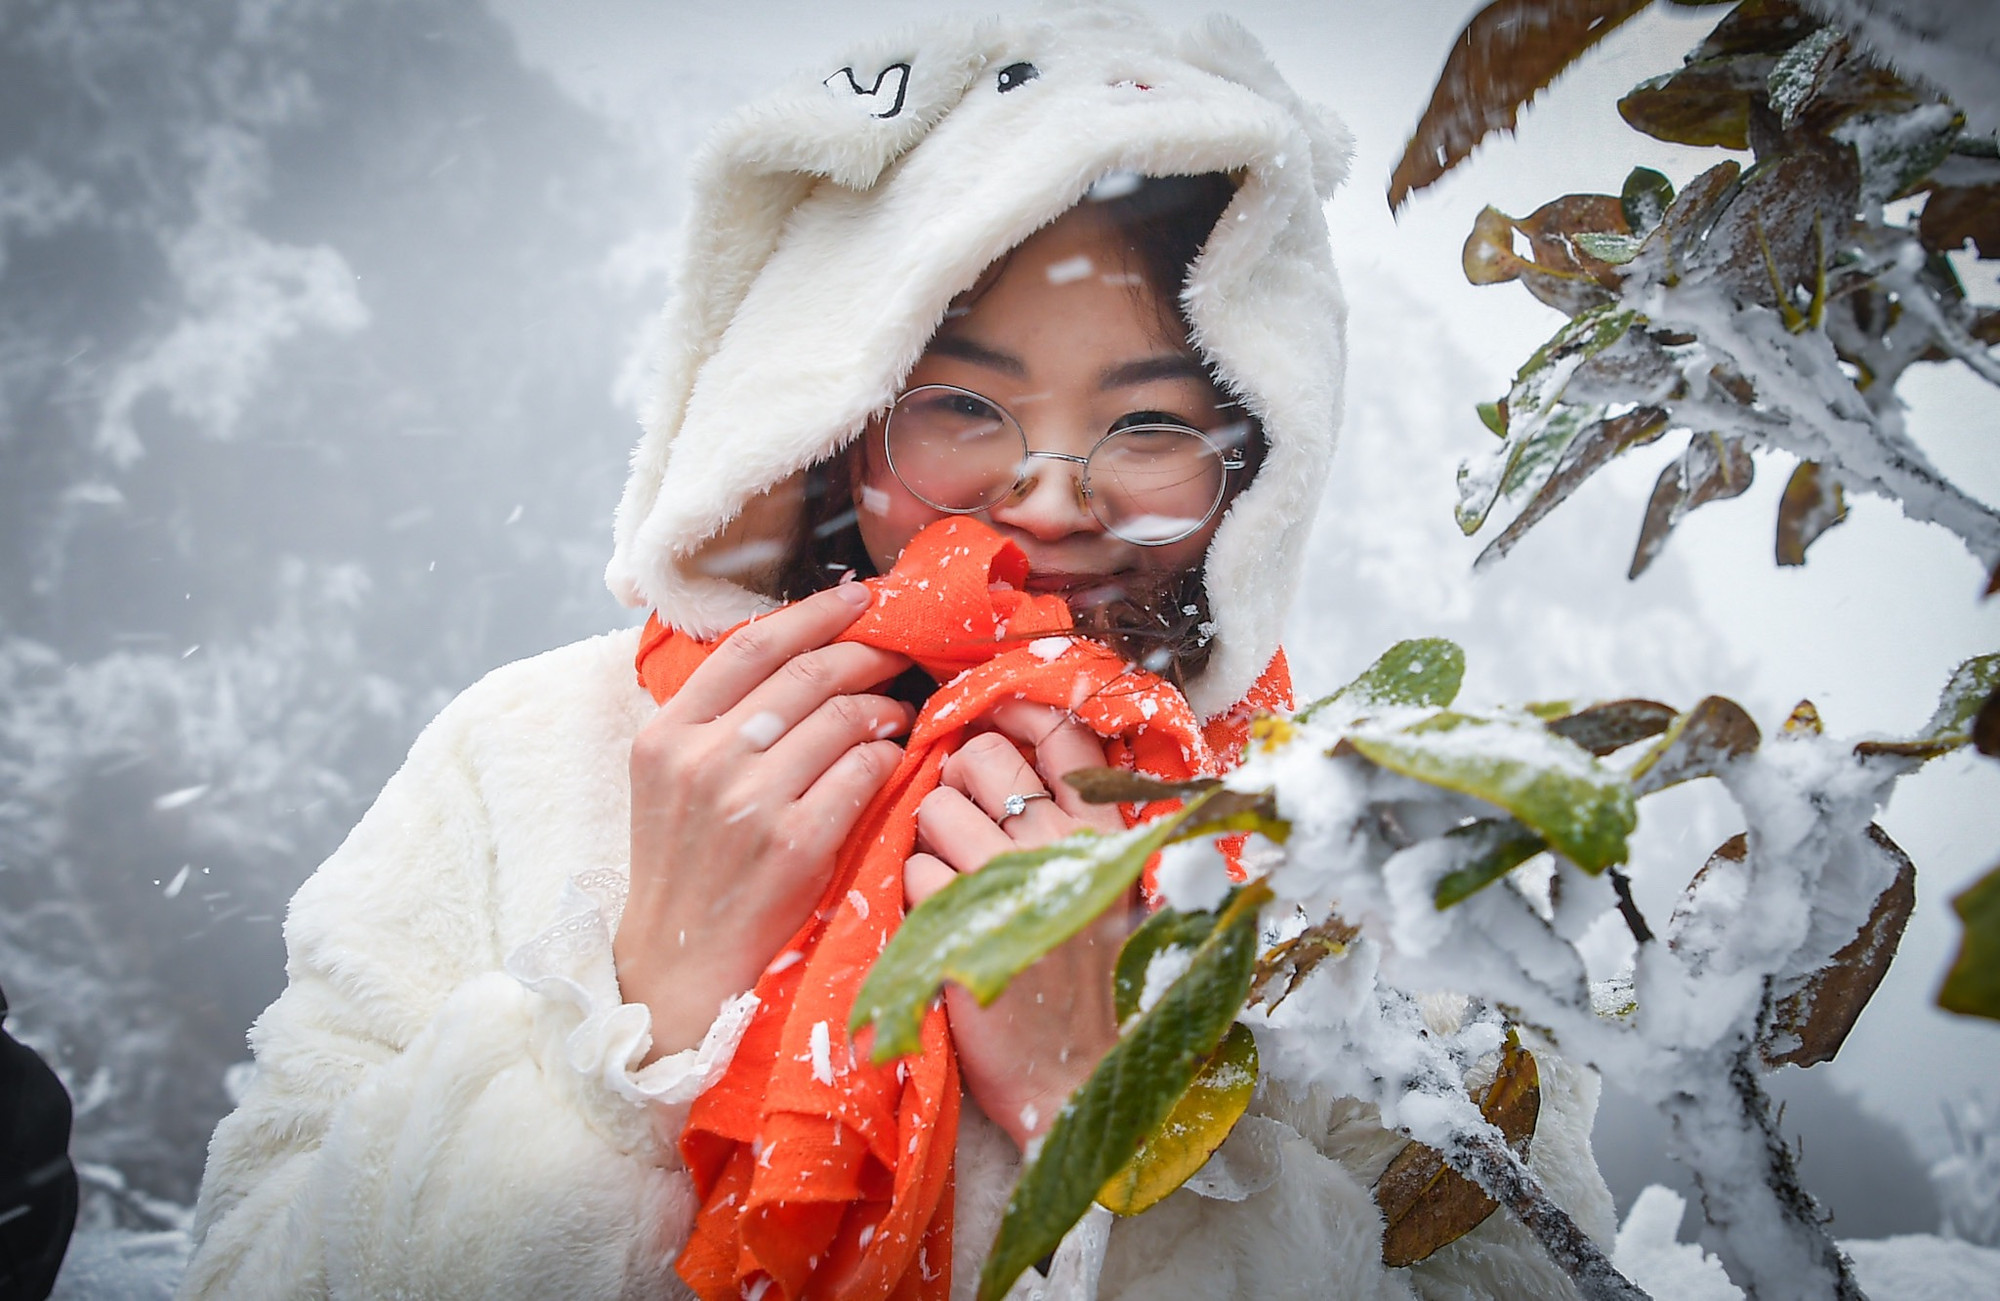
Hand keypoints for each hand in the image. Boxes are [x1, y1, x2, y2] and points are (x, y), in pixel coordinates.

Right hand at [617, 583, 912, 1059]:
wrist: (677, 965)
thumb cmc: (684, 866)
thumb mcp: (669, 780)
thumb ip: (716, 718)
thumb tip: (796, 654)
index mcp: (666, 734)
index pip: (749, 646)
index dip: (812, 613)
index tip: (857, 600)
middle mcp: (703, 759)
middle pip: (806, 674)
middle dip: (865, 652)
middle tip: (898, 650)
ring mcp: (749, 801)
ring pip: (844, 717)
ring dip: (884, 706)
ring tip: (896, 711)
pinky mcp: (795, 843)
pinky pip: (864, 772)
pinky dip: (888, 758)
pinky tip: (892, 760)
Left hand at [905, 703, 1131, 1150]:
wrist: (1075, 1077)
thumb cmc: (1085, 982)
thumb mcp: (1103, 892)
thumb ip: (1071, 826)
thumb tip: (1006, 753)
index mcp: (1104, 834)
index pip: (1065, 734)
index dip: (1017, 712)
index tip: (993, 723)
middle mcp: (1063, 848)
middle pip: (983, 756)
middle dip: (955, 776)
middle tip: (958, 816)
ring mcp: (1013, 884)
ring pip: (937, 808)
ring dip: (927, 837)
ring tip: (949, 876)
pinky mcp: (966, 925)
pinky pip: (914, 870)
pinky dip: (915, 891)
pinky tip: (941, 921)